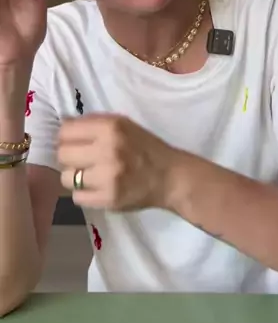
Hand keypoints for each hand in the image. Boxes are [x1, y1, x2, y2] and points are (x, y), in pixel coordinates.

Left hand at [58, 114, 178, 211]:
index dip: (67, 136)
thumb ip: (95, 123)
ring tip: (90, 175)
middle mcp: (107, 150)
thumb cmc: (145, 147)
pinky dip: (84, 193)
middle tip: (82, 159)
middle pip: (62, 154)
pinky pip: (77, 197)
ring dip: (75, 177)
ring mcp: (107, 176)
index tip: (75, 141)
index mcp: (111, 127)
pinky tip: (97, 188)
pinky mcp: (108, 199)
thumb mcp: (124, 125)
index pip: (65, 130)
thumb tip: (63, 124)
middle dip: (70, 156)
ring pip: (67, 177)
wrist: (170, 176)